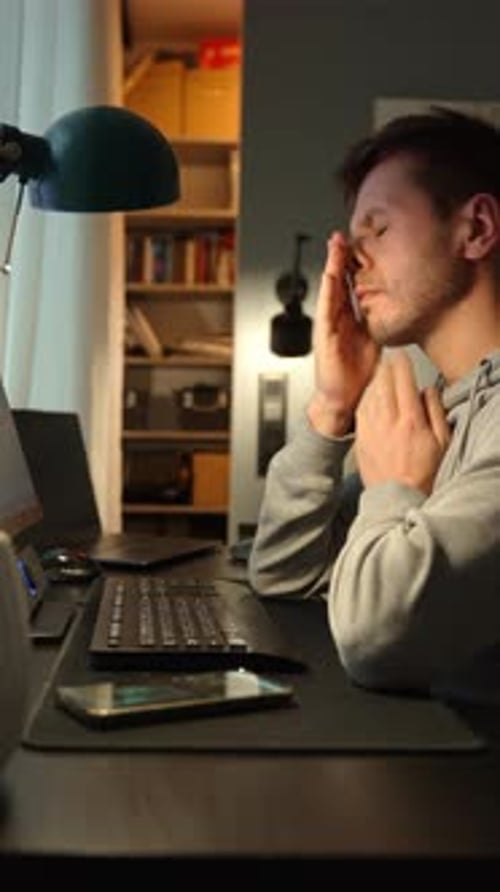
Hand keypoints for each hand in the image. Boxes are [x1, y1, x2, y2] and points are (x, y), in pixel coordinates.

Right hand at [307, 231, 379, 436]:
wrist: (343, 396)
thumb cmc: (355, 372)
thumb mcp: (372, 338)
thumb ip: (376, 320)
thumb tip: (393, 305)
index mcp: (347, 317)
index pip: (348, 285)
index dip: (351, 265)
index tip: (356, 246)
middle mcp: (335, 318)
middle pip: (336, 281)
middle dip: (338, 258)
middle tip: (340, 237)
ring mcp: (328, 325)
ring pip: (329, 289)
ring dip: (331, 267)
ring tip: (334, 248)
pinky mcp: (324, 335)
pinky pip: (326, 308)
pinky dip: (328, 291)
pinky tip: (330, 277)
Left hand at [354, 350, 450, 493]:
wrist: (397, 498)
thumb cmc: (423, 474)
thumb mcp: (442, 442)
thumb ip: (435, 412)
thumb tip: (427, 391)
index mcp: (410, 421)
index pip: (403, 381)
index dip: (402, 364)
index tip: (401, 356)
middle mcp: (387, 422)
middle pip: (383, 384)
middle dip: (385, 368)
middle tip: (388, 360)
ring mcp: (371, 431)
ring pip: (369, 395)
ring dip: (373, 381)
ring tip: (378, 374)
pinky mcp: (361, 440)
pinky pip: (360, 411)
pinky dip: (364, 398)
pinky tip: (368, 396)